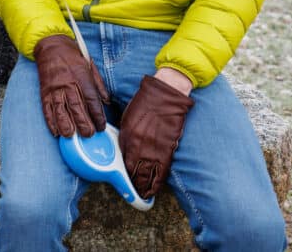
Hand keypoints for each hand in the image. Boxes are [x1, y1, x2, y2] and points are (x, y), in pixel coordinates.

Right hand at [34, 35, 108, 137]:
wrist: (51, 47)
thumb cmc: (73, 58)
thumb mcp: (90, 67)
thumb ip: (99, 85)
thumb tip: (106, 102)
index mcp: (81, 76)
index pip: (91, 98)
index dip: (97, 114)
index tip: (101, 126)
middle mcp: (68, 83)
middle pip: (76, 106)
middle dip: (83, 123)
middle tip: (88, 135)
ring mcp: (55, 88)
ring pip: (60, 109)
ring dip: (66, 124)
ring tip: (71, 135)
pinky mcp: (45, 92)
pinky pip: (47, 108)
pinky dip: (50, 121)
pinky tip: (56, 132)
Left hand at [118, 74, 194, 198]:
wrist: (165, 95)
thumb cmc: (145, 104)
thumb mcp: (128, 119)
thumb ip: (125, 137)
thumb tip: (124, 152)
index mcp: (128, 137)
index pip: (123, 162)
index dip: (124, 174)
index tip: (123, 181)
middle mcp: (140, 146)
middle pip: (135, 172)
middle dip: (134, 184)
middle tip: (134, 193)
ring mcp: (154, 149)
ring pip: (148, 175)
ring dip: (144, 187)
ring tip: (143, 194)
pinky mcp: (168, 148)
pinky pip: (162, 170)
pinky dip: (157, 181)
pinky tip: (154, 188)